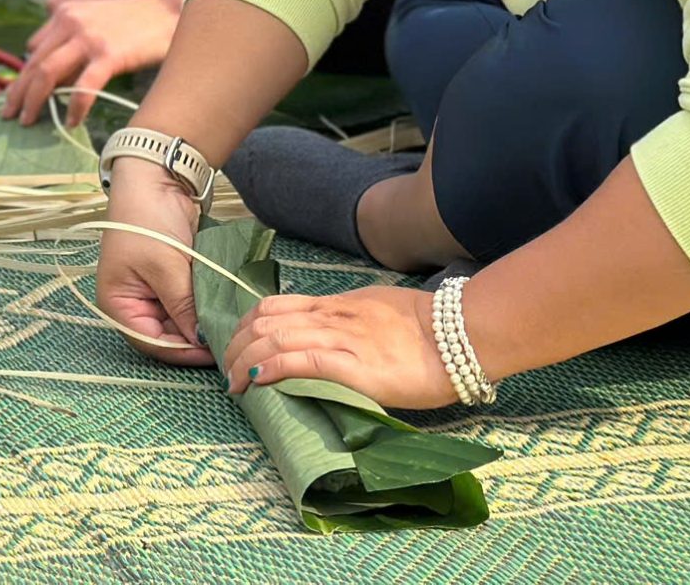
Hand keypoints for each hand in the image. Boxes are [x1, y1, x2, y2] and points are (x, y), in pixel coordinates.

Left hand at [5, 0, 183, 124]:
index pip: (33, 50)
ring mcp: (89, 38)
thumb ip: (71, 42)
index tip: (16, 96)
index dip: (21, 76)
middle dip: (17, 92)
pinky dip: (74, 107)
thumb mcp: (94, 21)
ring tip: (28, 121)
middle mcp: (70, 22)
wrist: (169, 10)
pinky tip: (71, 121)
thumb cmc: (134, 21)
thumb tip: (53, 77)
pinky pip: (83, 87)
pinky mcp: (109, 54)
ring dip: (33, 101)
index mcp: (65, 14)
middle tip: (9, 114)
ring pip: (46, 73)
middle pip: (33, 63)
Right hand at [96, 162, 210, 365]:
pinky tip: (223, 308)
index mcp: (117, 305)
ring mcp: (152, 292)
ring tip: (229, 325)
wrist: (156, 177)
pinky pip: (187, 304)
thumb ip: (183, 307)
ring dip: (202, 322)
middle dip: (195, 338)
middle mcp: (132, 304)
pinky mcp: (170, 280)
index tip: (215, 351)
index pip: (151, 344)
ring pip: (180, 322)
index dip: (182, 351)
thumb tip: (202, 340)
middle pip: (166, 336)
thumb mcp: (166, 267)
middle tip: (228, 339)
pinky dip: (203, 306)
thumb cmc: (147, 220)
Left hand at [223, 285, 456, 411]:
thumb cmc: (428, 329)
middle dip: (238, 345)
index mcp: (336, 304)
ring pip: (275, 339)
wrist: (461, 335)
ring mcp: (341, 339)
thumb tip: (325, 340)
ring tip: (234, 384)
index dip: (248, 325)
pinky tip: (257, 382)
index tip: (238, 346)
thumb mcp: (377, 313)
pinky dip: (272, 369)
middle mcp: (331, 317)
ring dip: (246, 362)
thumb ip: (348, 323)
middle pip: (265, 321)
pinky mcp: (353, 366)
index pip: (275, 306)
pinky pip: (301, 361)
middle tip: (228, 370)